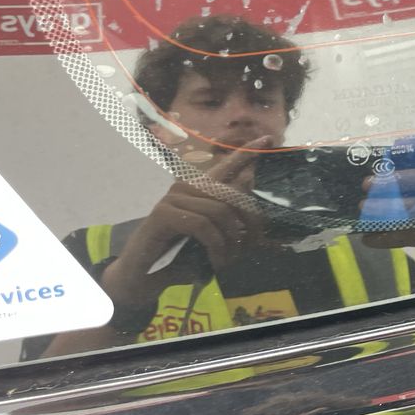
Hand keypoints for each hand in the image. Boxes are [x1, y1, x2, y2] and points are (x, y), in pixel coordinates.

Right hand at [101, 136, 271, 307]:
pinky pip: (203, 225)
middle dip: (249, 224)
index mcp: (200, 190)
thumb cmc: (181, 258)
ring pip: (220, 211)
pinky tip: (216, 261)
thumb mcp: (214, 239)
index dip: (248, 153)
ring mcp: (174, 197)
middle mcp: (187, 187)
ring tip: (228, 260)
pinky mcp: (164, 213)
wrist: (146, 276)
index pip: (226, 166)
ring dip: (231, 242)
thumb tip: (258, 213)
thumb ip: (232, 223)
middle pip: (233, 194)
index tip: (268, 138)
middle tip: (250, 249)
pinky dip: (216, 246)